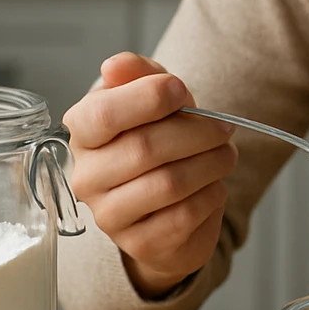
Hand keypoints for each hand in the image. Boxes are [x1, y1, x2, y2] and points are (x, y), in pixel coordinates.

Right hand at [63, 53, 237, 298]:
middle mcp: (87, 177)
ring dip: (212, 163)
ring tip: (225, 154)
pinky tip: (212, 186)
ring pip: (169, 183)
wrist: (166, 205)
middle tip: (223, 128)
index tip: (182, 92)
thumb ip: (138, 74)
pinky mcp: (139, 244)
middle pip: (145, 148)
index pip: (102, 114)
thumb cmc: (157, 141)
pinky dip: (211, 195)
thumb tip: (115, 65)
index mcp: (83, 133)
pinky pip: (185, 215)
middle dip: (197, 132)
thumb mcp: (151, 99)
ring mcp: (109, 215)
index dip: (149, 98)